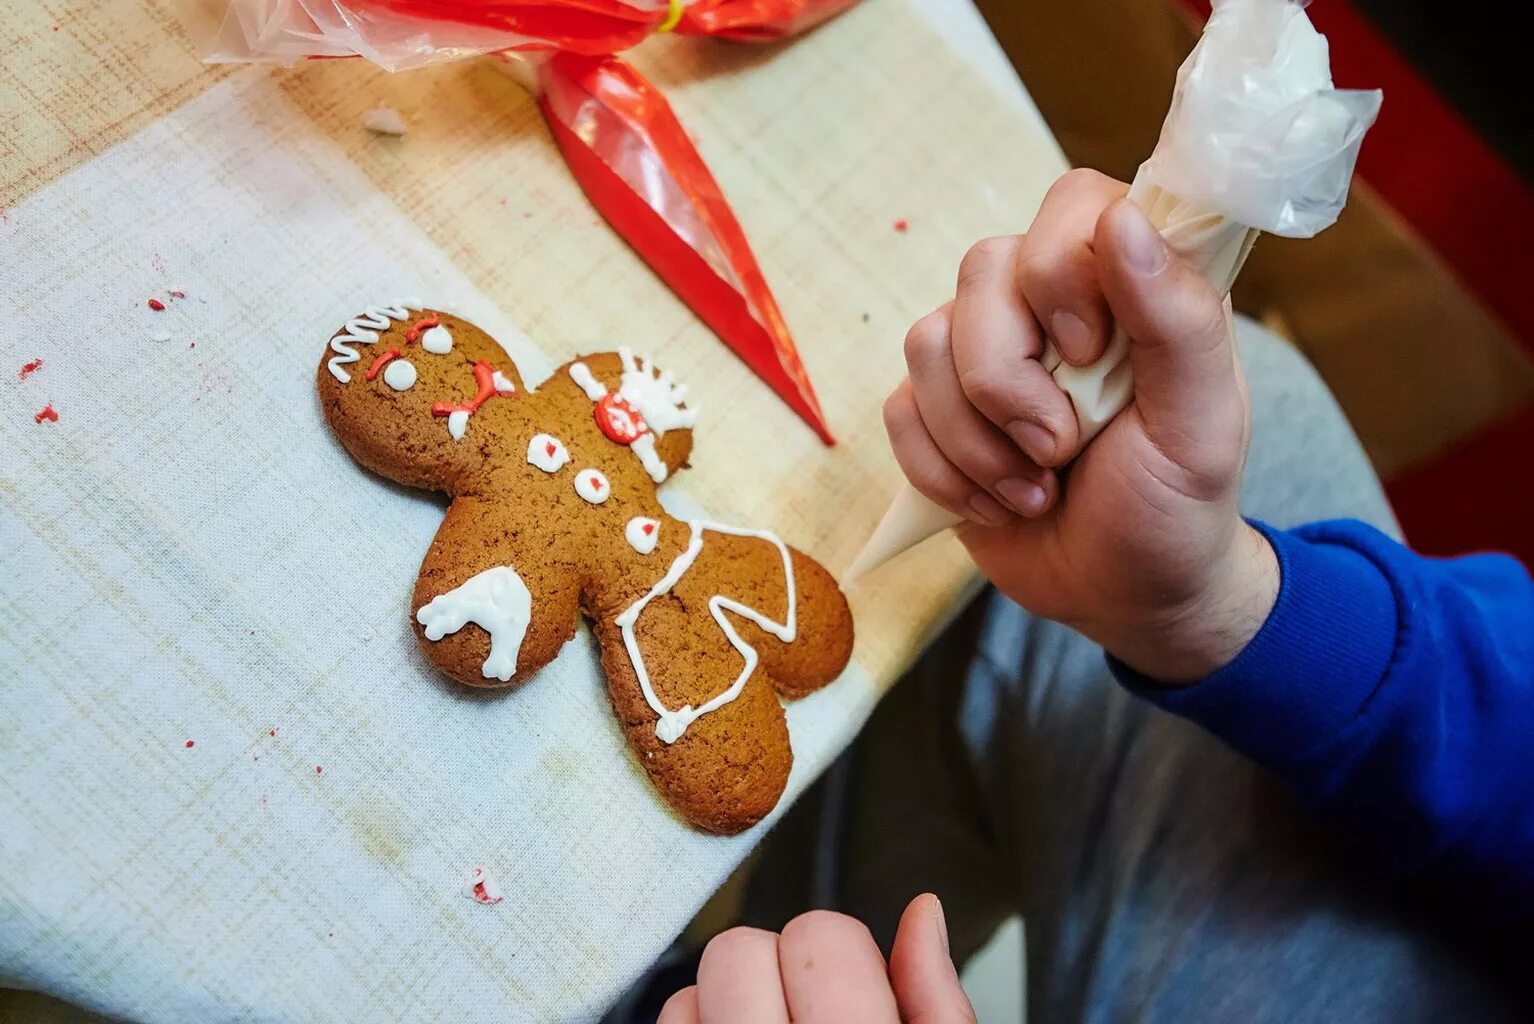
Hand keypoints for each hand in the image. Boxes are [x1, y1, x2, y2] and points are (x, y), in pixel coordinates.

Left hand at [658, 894, 974, 1023]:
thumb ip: (940, 1001)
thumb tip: (924, 911)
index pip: (819, 937)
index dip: (841, 957)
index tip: (854, 993)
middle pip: (738, 951)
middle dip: (781, 970)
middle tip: (812, 1013)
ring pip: (689, 986)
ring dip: (732, 1000)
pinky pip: (668, 1022)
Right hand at [882, 169, 1277, 681]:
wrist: (1123, 595)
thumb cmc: (1176, 505)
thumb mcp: (1202, 425)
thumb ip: (1178, 319)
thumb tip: (1122, 221)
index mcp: (1128, 284)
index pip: (1071, 206)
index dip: (1061, 274)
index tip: (1089, 352)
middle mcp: (1049, 303)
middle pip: (980, 275)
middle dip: (1010, 383)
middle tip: (1061, 449)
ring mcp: (984, 353)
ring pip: (926, 343)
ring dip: (977, 441)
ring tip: (1034, 489)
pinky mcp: (935, 411)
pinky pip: (898, 409)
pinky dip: (944, 470)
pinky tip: (996, 503)